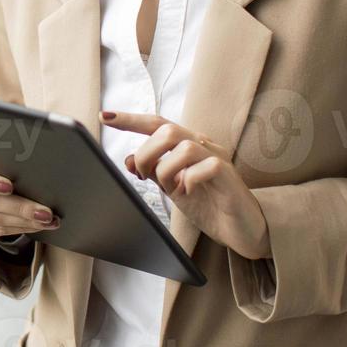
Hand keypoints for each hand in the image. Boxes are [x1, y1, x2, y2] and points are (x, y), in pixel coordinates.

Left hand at [102, 111, 270, 259]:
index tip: (105, 116)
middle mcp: (202, 145)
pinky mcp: (229, 176)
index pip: (157, 124)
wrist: (241, 230)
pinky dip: (189, 180)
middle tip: (145, 177)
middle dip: (146, 153)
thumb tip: (129, 158)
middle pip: (166, 130)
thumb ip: (153, 171)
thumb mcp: (173, 188)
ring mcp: (218, 158)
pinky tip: (189, 192)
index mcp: (187, 145)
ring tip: (172, 188)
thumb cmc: (209, 205)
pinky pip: (206, 166)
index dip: (131, 120)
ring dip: (167, 170)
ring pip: (183, 146)